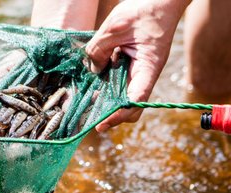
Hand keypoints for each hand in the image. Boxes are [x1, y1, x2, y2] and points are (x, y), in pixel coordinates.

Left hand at [86, 0, 190, 131]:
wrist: (159, 1)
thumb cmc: (143, 11)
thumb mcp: (114, 27)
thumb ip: (98, 50)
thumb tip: (92, 69)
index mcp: (148, 68)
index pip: (135, 100)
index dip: (119, 115)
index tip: (102, 124)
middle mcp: (144, 74)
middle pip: (130, 106)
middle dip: (111, 113)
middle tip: (89, 115)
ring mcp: (137, 71)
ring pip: (123, 96)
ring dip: (107, 100)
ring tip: (88, 100)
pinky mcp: (130, 66)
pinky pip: (118, 82)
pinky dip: (106, 85)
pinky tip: (94, 82)